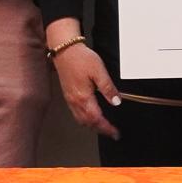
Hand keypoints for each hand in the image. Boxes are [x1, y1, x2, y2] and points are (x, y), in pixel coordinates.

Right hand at [49, 20, 121, 140]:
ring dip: (92, 126)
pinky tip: (90, 116)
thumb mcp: (99, 71)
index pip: (97, 119)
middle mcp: (75, 101)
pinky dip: (85, 119)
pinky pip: (76, 113)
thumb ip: (108, 88)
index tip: (115, 133)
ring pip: (81, 120)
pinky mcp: (67, 95)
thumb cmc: (81, 58)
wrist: (64, 50)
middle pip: (88, 123)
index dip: (107, 128)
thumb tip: (117, 102)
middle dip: (101, 130)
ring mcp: (70, 99)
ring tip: (103, 127)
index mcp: (83, 97)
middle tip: (112, 132)